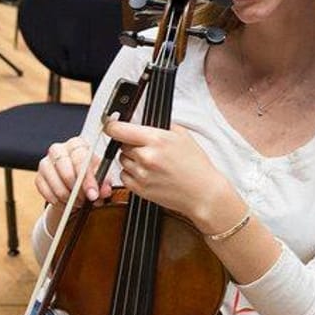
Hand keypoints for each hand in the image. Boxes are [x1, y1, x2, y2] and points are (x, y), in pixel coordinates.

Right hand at [35, 136, 110, 207]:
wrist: (75, 180)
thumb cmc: (89, 173)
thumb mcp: (100, 176)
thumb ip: (104, 183)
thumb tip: (105, 191)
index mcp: (77, 144)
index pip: (80, 158)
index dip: (87, 179)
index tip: (93, 195)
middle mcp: (58, 150)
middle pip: (66, 172)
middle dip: (77, 191)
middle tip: (85, 201)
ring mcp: (46, 162)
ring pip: (55, 184)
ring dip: (68, 198)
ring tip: (78, 202)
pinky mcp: (38, 176)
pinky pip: (46, 192)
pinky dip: (58, 201)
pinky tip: (66, 202)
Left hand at [103, 119, 235, 230]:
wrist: (202, 192)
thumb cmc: (196, 165)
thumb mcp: (182, 135)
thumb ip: (159, 126)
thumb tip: (140, 121)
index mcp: (156, 140)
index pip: (118, 129)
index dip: (112, 125)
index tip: (111, 125)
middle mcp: (146, 157)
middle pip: (121, 144)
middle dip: (131, 143)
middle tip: (147, 147)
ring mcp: (141, 174)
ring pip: (122, 160)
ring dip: (131, 158)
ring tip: (151, 162)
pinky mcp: (139, 189)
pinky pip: (124, 176)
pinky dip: (132, 173)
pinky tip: (148, 172)